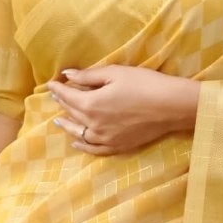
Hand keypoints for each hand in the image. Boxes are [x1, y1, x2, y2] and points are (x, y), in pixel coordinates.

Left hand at [49, 64, 199, 156]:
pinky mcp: (118, 146)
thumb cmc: (145, 84)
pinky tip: (77, 142)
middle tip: (56, 96)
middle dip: (62, 103)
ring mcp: (105, 138)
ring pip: (79, 133)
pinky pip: (94, 149)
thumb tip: (67, 75)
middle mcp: (94, 124)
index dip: (58, 89)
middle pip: (72, 113)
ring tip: (58, 122)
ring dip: (68, 126)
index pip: (67, 96)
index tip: (51, 83)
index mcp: (91, 104)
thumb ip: (89, 76)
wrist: (171, 106)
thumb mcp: (115, 73)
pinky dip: (83, 146)